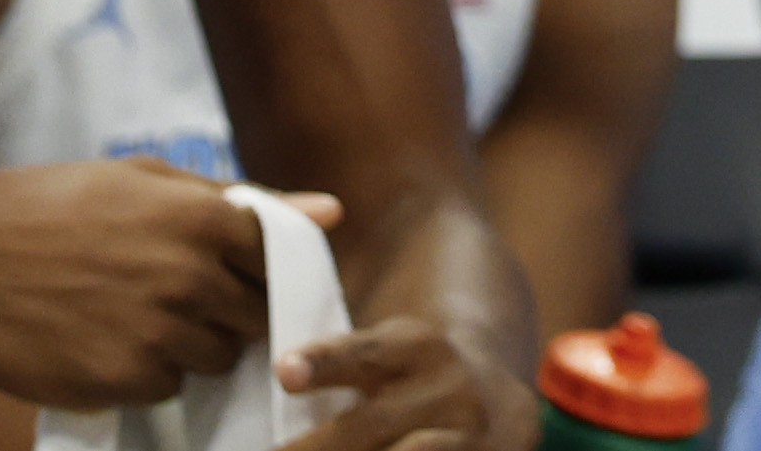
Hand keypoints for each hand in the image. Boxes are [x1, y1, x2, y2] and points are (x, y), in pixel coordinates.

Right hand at [0, 161, 321, 401]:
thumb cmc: (59, 204)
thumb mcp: (150, 182)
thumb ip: (245, 203)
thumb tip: (334, 211)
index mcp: (206, 220)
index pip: (281, 261)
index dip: (262, 271)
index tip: (241, 276)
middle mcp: (192, 279)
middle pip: (256, 317)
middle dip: (229, 311)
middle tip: (176, 295)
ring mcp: (158, 334)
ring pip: (216, 358)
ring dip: (190, 344)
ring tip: (134, 313)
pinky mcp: (122, 380)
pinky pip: (167, 387)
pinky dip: (148, 372)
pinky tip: (107, 340)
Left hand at [282, 315, 535, 450]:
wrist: (494, 393)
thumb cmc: (404, 368)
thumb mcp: (383, 341)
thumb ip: (331, 349)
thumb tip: (266, 323)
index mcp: (418, 347)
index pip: (367, 353)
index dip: (328, 361)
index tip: (285, 369)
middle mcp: (447, 394)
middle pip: (368, 431)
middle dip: (311, 450)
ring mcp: (466, 440)